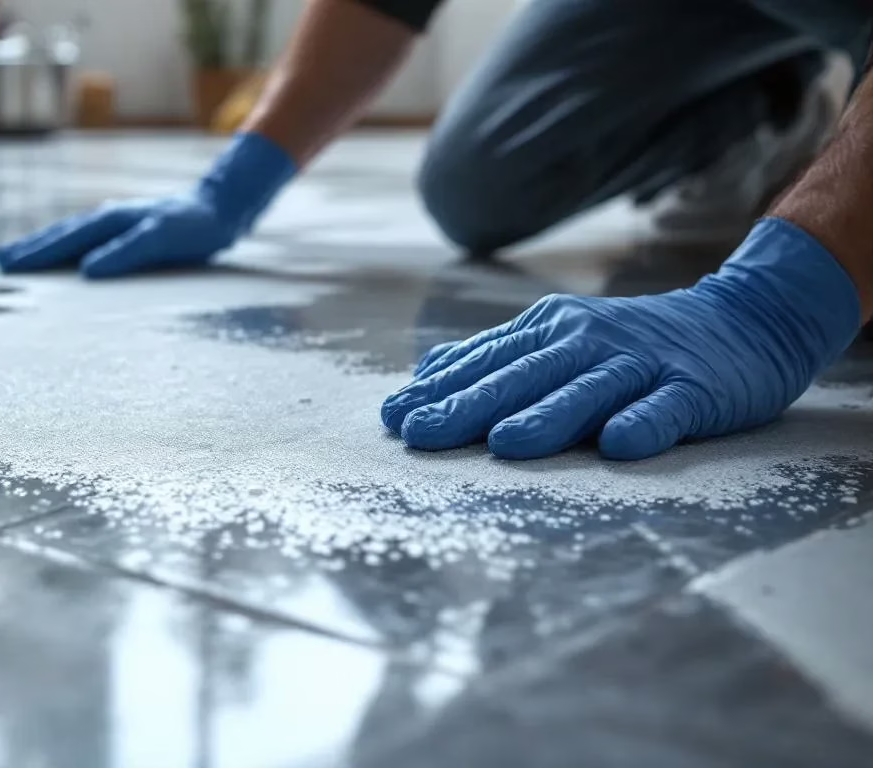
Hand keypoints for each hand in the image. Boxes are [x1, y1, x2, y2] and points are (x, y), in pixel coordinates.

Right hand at [0, 133, 295, 278]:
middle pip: (57, 236)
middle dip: (26, 251)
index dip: (33, 256)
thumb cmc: (195, 226)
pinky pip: (85, 239)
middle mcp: (106, 218)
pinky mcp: (125, 229)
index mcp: (109, 221)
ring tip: (16, 258)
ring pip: (68, 236)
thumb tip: (87, 271)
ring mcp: (114, 222)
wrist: (222, 207)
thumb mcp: (162, 239)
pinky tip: (61, 256)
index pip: (62, 242)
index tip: (4, 267)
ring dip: (41, 247)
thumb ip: (126, 253)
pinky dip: (64, 247)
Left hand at [381, 218, 861, 459]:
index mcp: (551, 332)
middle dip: (470, 406)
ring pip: (587, 390)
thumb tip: (426, 374)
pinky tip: (620, 445)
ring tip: (506, 443)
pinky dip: (644, 423)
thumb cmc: (634, 344)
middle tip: (424, 433)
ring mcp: (642, 364)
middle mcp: (589, 342)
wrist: (743, 319)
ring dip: (547, 416)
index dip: (440, 390)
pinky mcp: (693, 388)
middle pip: (524, 376)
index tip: (394, 416)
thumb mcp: (561, 340)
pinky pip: (666, 408)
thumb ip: (498, 358)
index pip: (487, 361)